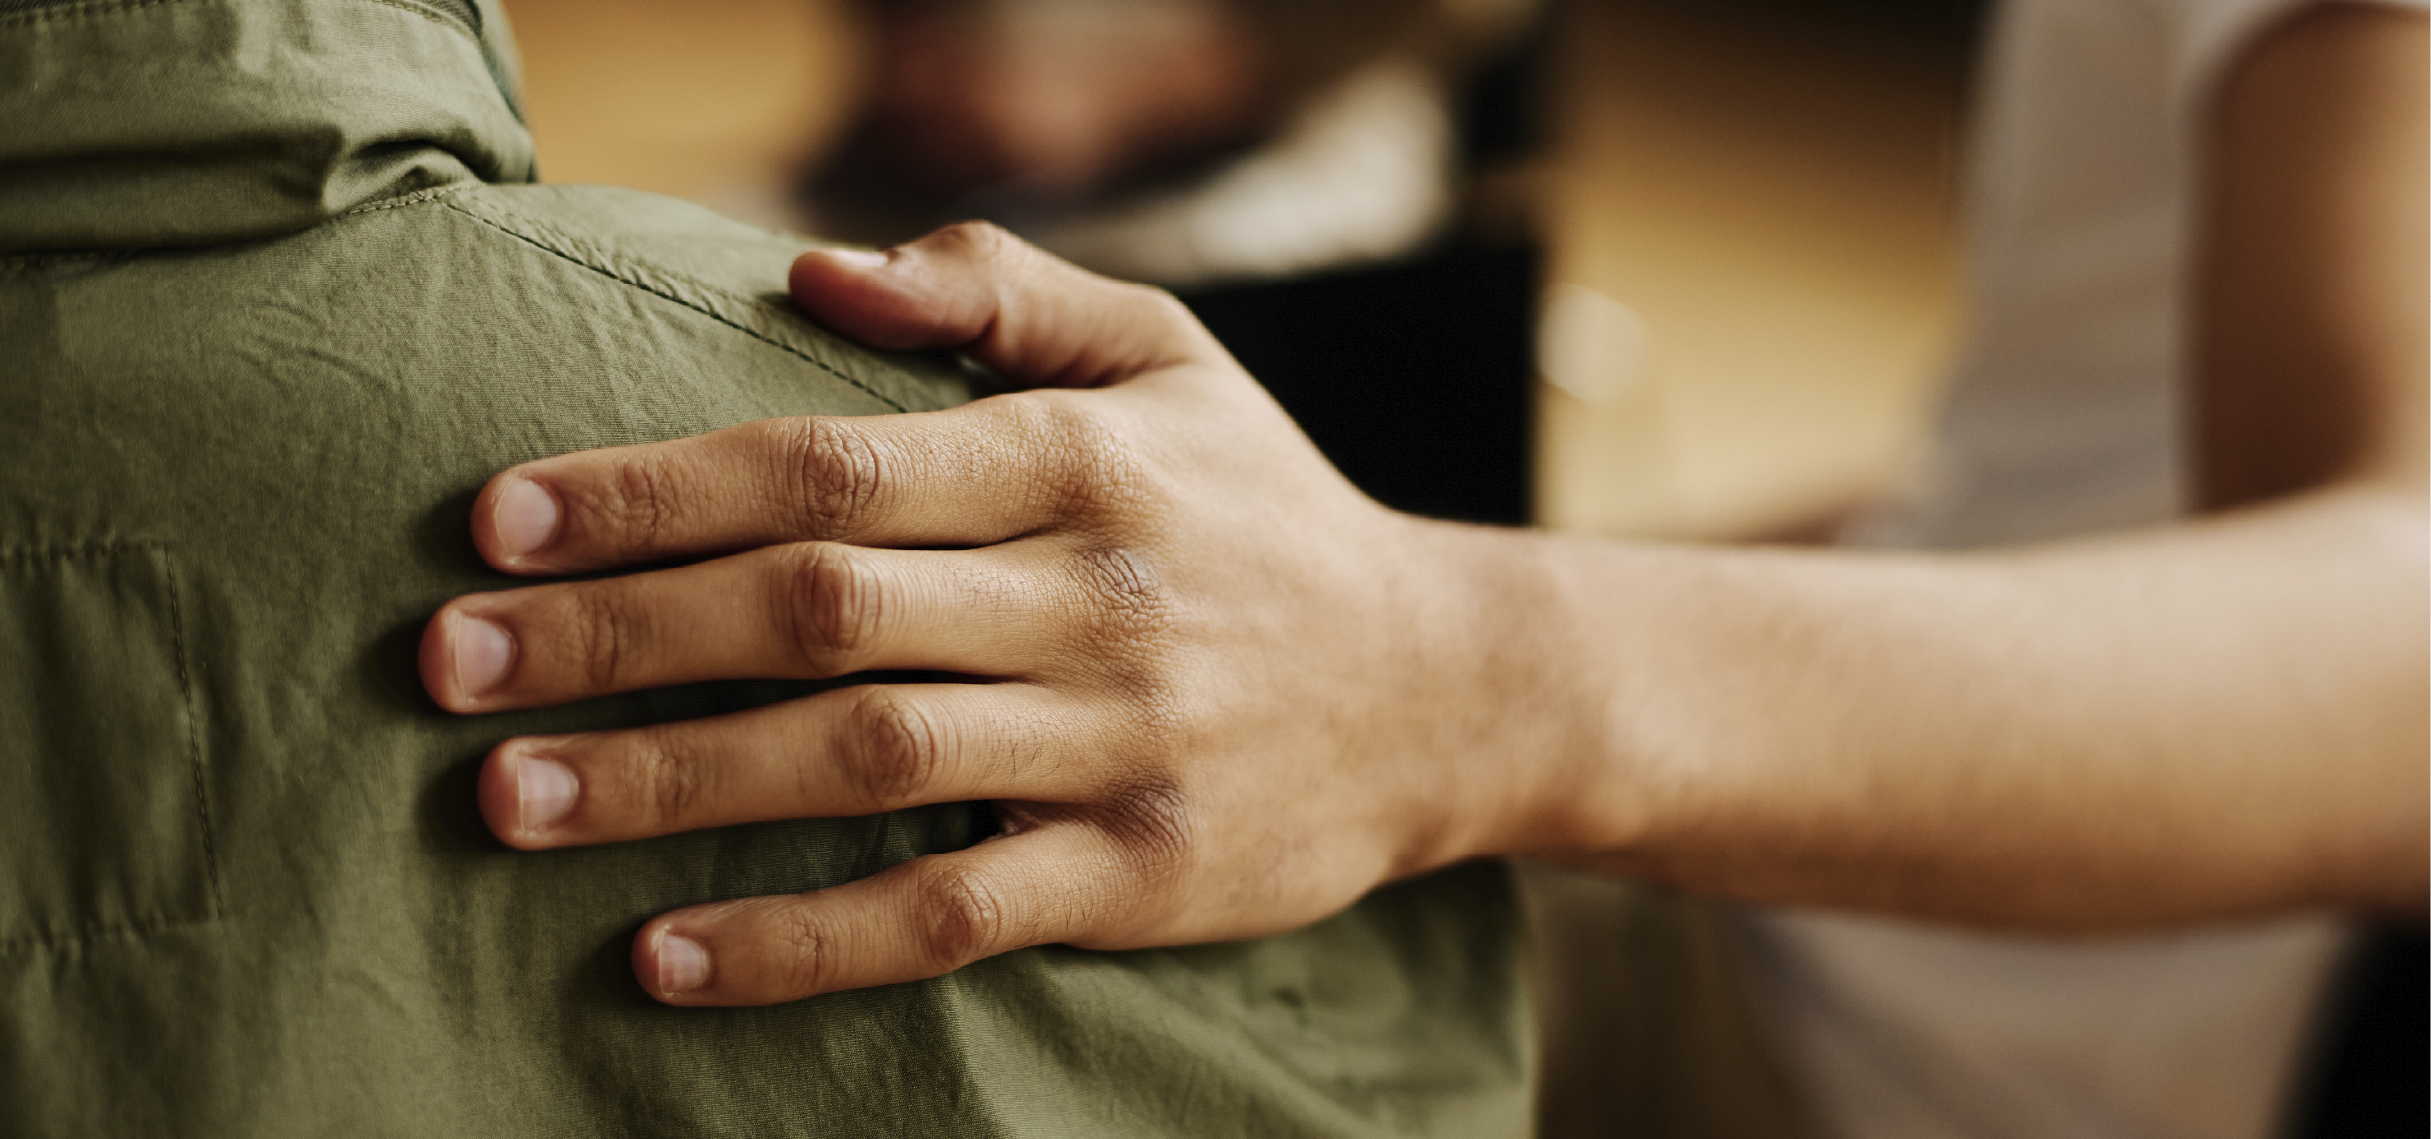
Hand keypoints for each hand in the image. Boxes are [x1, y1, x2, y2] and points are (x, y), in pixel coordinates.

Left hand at [419, 224, 1578, 1005]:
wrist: (1446, 687)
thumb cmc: (1265, 510)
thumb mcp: (1171, 355)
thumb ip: (999, 289)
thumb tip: (813, 272)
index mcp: (1083, 457)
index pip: (830, 464)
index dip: (654, 491)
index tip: (500, 521)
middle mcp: (1096, 595)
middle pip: (819, 610)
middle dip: (619, 634)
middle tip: (450, 660)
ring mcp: (1120, 746)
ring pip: (864, 763)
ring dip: (672, 783)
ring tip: (509, 798)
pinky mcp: (1140, 875)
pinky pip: (949, 915)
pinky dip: (805, 942)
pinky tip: (668, 954)